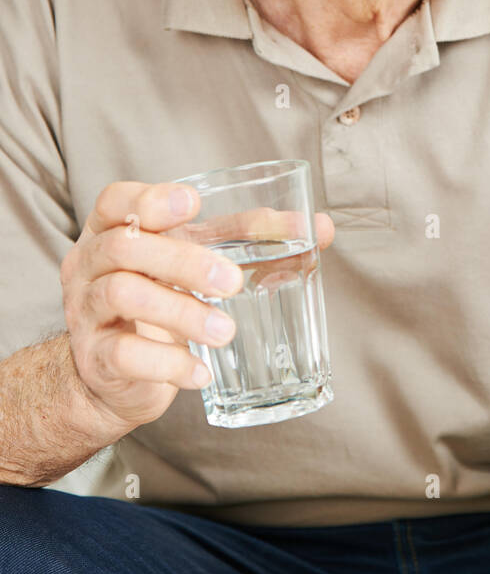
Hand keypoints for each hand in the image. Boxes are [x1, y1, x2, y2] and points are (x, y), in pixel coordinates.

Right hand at [61, 181, 334, 437]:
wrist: (114, 374)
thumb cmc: (160, 296)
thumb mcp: (196, 258)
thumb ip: (250, 237)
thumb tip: (321, 226)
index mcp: (112, 230)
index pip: (115, 201)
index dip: (151, 199)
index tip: (193, 204)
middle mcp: (89, 264)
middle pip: (125, 247)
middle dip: (183, 261)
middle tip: (233, 283)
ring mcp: (85, 311)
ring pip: (122, 295)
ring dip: (181, 313)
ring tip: (226, 332)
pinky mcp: (95, 358)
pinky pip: (123, 354)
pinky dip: (167, 364)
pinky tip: (201, 372)